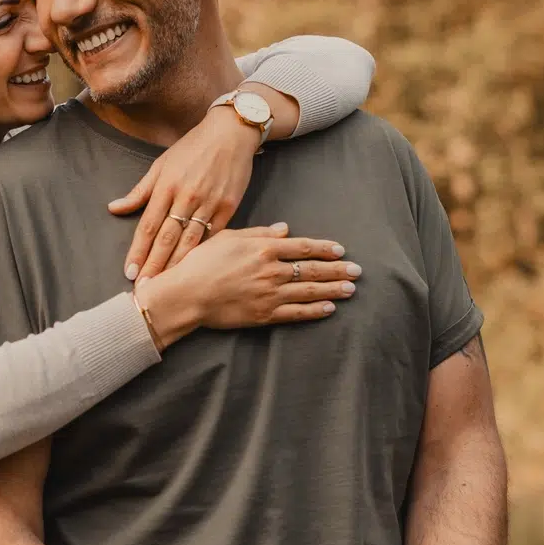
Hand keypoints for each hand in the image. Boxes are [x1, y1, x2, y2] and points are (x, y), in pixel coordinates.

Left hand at [109, 99, 279, 281]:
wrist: (230, 134)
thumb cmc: (192, 148)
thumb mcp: (161, 165)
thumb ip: (139, 191)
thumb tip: (113, 208)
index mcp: (166, 186)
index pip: (148, 226)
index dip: (138, 251)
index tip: (130, 272)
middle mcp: (186, 197)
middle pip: (167, 239)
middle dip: (154, 265)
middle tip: (146, 289)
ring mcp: (209, 203)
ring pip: (190, 241)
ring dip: (177, 265)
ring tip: (166, 285)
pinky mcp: (229, 207)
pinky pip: (214, 235)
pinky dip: (203, 253)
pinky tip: (196, 270)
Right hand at [137, 226, 361, 341]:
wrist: (186, 294)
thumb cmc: (201, 262)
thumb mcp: (229, 237)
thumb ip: (259, 233)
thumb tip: (284, 229)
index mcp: (264, 248)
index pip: (304, 247)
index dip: (325, 249)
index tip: (341, 250)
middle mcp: (272, 270)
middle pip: (313, 269)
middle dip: (338, 270)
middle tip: (357, 271)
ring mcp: (270, 294)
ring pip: (310, 291)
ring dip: (333, 290)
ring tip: (350, 289)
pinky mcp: (265, 315)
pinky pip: (296, 313)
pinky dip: (315, 311)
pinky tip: (329, 308)